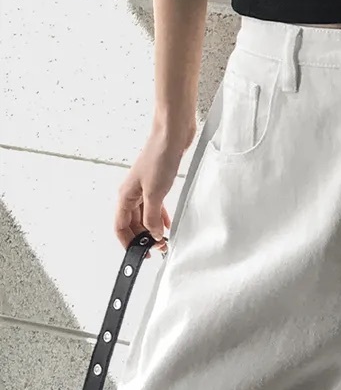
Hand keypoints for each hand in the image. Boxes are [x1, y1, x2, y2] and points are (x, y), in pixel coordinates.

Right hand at [115, 113, 197, 252]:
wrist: (172, 134)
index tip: (138, 255)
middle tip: (156, 249)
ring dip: (151, 229)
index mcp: (125, 195)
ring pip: (143, 216)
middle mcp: (132, 193)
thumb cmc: (159, 156)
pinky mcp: (157, 183)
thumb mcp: (155, 194)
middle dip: (142, 238)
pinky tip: (167, 225)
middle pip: (132, 223)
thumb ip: (152, 217)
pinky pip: (154, 207)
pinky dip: (159, 218)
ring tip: (163, 241)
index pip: (120, 226)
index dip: (127, 243)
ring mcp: (144, 188)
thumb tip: (152, 235)